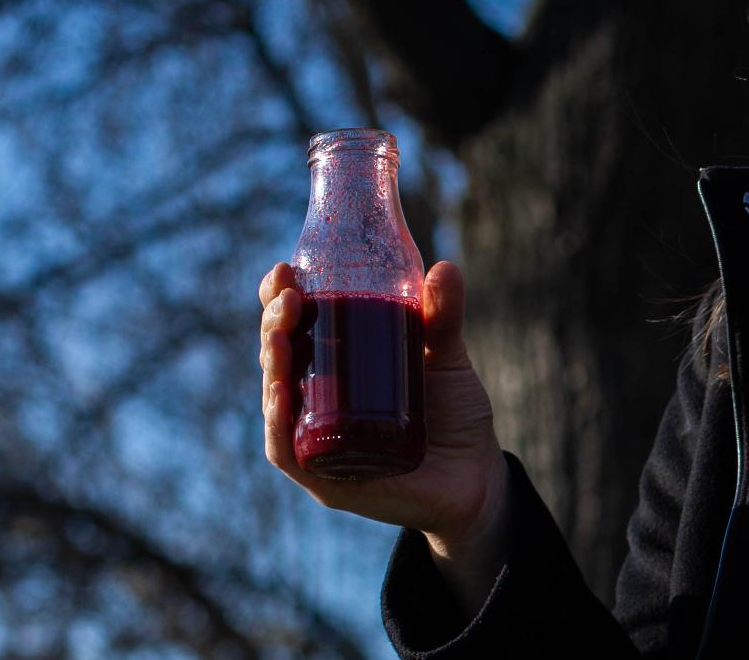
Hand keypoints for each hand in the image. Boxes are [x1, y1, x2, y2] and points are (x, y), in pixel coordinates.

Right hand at [258, 260, 509, 555]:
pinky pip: (289, 453)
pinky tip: (280, 395)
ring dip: (271, 366)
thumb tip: (445, 268)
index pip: (294, 332)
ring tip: (280, 334)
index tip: (285, 270)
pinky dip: (279, 423)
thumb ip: (444, 316)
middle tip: (287, 296)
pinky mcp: (327, 481)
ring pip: (276, 402)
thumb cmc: (454, 416)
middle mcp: (317, 406)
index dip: (280, 301)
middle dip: (274, 325)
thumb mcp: (447, 359)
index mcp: (336, 371)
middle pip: (279, 362)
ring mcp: (318, 444)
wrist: (478, 477)